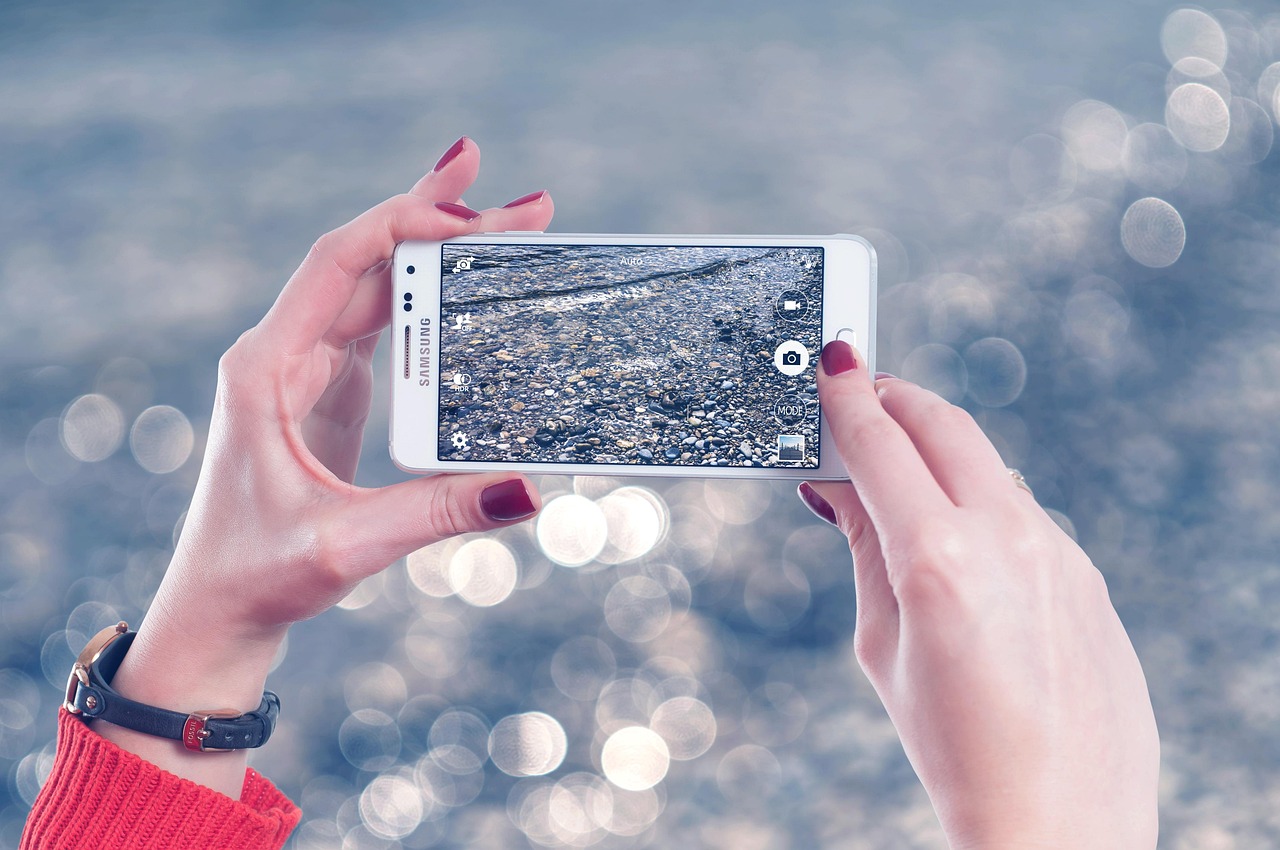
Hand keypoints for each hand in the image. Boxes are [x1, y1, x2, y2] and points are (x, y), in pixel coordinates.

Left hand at [98, 138, 553, 795]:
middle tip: (505, 187)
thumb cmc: (258, 575)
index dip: (404, 227)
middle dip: (434, 218)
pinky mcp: (327, 391)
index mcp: (268, 367)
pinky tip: (466, 283)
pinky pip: (380, 325)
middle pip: (364, 260)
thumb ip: (437, 512)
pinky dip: (425, 297)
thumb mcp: (350, 544)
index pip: (338, 263)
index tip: (474, 218)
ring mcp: (305, 368)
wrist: (217, 611)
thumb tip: (529, 491)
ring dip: (433, 251)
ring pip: (373, 285)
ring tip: (499, 220)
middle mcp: (283, 353)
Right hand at [799, 341, 1158, 849]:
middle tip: (862, 395)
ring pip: (989, 463)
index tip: (833, 365)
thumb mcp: (881, 644)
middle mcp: (1008, 538)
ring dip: (940, 449)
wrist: (1057, 817)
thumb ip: (864, 548)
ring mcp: (1058, 552)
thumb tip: (839, 486)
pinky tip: (960, 542)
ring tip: (902, 475)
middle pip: (944, 422)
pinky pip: (1024, 513)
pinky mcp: (1087, 573)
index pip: (880, 443)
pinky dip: (981, 501)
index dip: (847, 396)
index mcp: (939, 559)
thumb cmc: (953, 748)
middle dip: (896, 397)